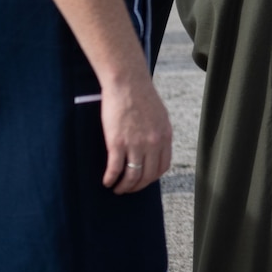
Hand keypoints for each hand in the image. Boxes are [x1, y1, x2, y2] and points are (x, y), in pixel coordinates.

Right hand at [99, 69, 172, 194]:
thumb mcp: (159, 115)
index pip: (162, 166)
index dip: (152, 177)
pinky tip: (106, 181)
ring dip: (124, 187)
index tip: (143, 180)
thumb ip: (158, 132)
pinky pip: (115, 169)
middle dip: (137, 186)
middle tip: (128, 189)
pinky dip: (110, 178)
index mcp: (165, 136)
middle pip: (148, 175)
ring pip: (132, 176)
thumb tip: (154, 146)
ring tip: (117, 188)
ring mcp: (136, 144)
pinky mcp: (117, 142)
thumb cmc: (140, 95)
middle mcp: (153, 143)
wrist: (127, 81)